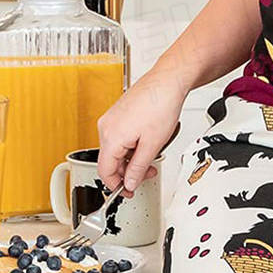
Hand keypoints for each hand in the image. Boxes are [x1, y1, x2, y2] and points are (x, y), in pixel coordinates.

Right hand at [97, 67, 185, 194]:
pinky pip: (120, 136)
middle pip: (110, 160)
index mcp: (110, 137)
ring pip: (116, 149)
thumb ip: (138, 169)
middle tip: (147, 173)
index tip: (129, 191)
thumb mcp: (152, 145)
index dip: (117, 186)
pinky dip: (132, 144)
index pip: (105, 172)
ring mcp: (111, 118)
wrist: (167, 81)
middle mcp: (106, 126)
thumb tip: (129, 184)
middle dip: (128, 170)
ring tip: (151, 155)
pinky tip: (147, 142)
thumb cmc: (161, 105)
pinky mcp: (118, 113)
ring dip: (132, 157)